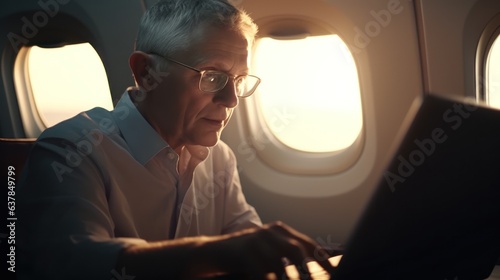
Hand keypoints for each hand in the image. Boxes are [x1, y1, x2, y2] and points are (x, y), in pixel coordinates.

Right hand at [203, 221, 334, 278]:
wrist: (211, 253)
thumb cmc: (244, 257)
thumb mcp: (267, 253)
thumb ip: (287, 258)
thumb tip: (311, 270)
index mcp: (279, 230)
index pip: (307, 243)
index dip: (322, 260)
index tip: (334, 273)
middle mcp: (269, 232)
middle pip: (296, 250)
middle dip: (308, 270)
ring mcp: (255, 240)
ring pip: (279, 263)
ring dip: (288, 279)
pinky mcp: (242, 252)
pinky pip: (262, 272)